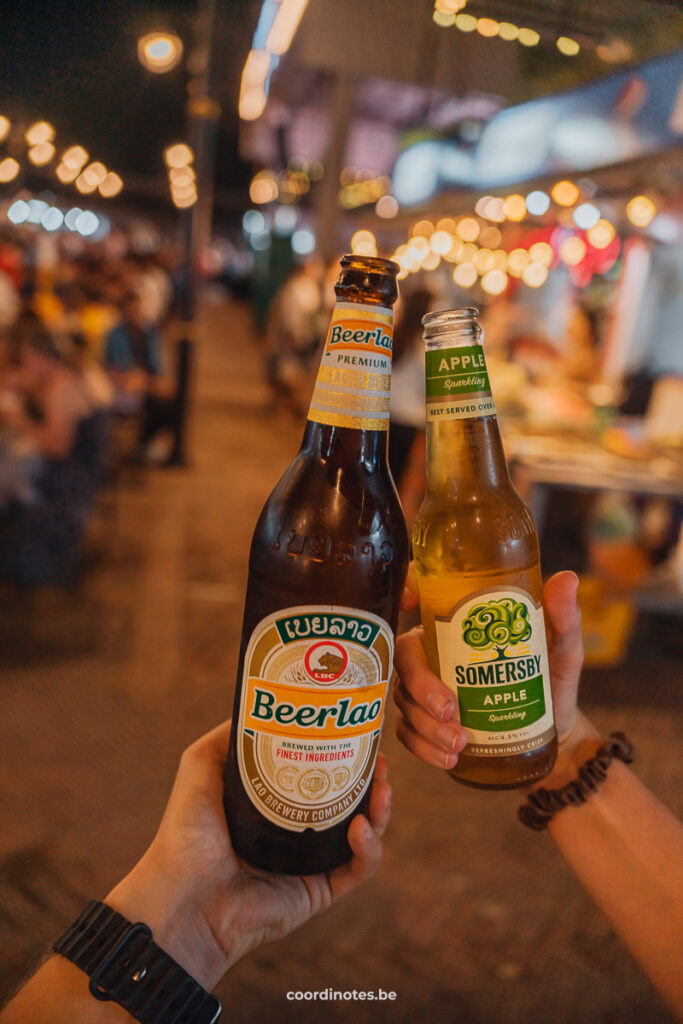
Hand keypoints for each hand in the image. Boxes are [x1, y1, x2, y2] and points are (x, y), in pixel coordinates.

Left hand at [106, 722, 390, 989]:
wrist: (185, 897)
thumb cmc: (187, 834)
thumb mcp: (201, 765)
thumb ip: (230, 734)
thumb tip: (262, 702)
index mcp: (274, 805)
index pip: (319, 774)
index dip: (341, 753)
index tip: (357, 731)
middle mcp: (296, 833)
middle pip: (349, 802)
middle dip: (371, 780)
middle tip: (380, 758)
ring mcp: (311, 865)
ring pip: (364, 835)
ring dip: (381, 811)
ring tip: (383, 787)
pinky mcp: (319, 893)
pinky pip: (357, 871)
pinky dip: (368, 849)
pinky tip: (362, 828)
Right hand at [394, 570, 595, 774]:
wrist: (555, 737)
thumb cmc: (552, 682)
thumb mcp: (562, 650)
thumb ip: (564, 618)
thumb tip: (566, 580)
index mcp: (459, 625)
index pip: (422, 597)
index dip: (407, 589)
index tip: (410, 601)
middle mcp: (435, 652)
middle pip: (405, 656)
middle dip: (421, 685)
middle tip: (450, 710)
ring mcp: (426, 689)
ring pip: (404, 698)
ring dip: (426, 724)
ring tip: (459, 743)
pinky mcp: (427, 724)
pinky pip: (408, 733)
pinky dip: (423, 747)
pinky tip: (448, 757)